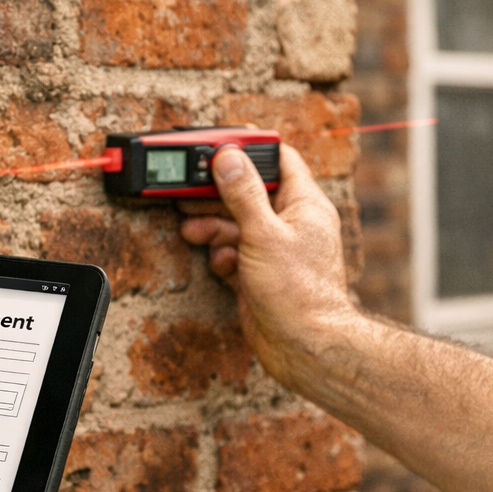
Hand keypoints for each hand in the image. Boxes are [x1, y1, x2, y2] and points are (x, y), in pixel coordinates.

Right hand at [177, 144, 361, 388]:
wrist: (304, 346)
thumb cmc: (299, 292)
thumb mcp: (264, 234)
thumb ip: (243, 194)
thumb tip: (228, 157)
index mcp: (304, 204)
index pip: (280, 159)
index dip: (250, 148)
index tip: (219, 144)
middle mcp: (292, 224)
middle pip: (249, 192)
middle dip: (217, 192)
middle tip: (188, 188)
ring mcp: (275, 250)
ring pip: (236, 224)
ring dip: (212, 226)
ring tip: (191, 229)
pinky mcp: (259, 275)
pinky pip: (234, 254)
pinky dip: (222, 255)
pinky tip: (220, 264)